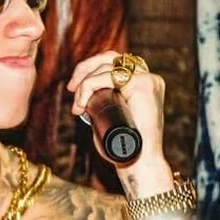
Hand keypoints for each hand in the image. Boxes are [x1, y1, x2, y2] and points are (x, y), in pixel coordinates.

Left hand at [66, 51, 173, 196]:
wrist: (138, 162)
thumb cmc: (121, 147)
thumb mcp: (109, 120)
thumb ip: (101, 108)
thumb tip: (82, 104)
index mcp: (141, 83)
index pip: (113, 61)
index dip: (89, 68)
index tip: (73, 88)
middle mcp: (147, 78)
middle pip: (110, 57)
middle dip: (84, 68)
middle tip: (71, 88)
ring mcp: (148, 80)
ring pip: (107, 66)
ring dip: (85, 83)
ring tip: (78, 105)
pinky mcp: (144, 85)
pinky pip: (109, 75)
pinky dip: (90, 86)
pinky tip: (83, 103)